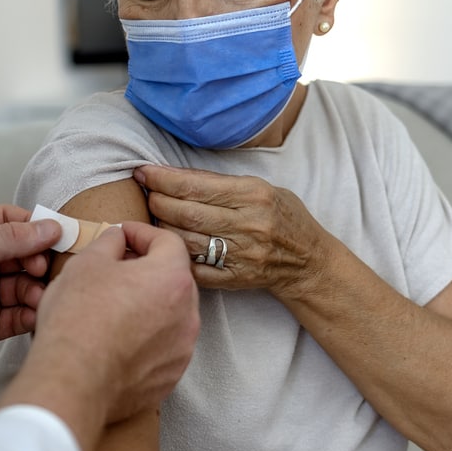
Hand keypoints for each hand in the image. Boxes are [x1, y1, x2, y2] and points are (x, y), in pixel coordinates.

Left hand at [0, 204, 61, 381]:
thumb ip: (8, 239)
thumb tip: (48, 227)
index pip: (12, 221)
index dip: (36, 227)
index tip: (58, 236)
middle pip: (25, 254)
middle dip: (40, 261)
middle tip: (43, 271)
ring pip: (26, 286)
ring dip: (37, 290)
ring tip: (37, 297)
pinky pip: (20, 314)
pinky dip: (31, 314)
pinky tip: (34, 315)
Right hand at [32, 222, 199, 424]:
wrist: (73, 383)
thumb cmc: (78, 321)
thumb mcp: (86, 263)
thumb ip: (109, 243)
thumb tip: (117, 240)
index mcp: (172, 278)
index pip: (168, 242)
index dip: (142, 233)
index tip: (123, 235)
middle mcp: (187, 314)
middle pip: (173, 279)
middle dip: (146, 269)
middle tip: (115, 269)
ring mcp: (182, 349)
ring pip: (170, 315)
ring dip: (147, 305)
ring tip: (113, 307)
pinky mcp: (170, 376)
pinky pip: (162, 347)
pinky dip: (145, 338)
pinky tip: (117, 339)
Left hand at [134, 164, 336, 298]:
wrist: (308, 262)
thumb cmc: (283, 217)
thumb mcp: (261, 188)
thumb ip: (221, 183)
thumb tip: (176, 174)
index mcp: (253, 195)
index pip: (195, 185)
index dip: (162, 178)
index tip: (142, 172)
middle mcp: (247, 224)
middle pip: (185, 213)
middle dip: (157, 201)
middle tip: (146, 194)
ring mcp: (241, 254)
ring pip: (185, 240)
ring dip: (161, 227)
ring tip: (153, 217)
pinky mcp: (234, 278)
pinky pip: (194, 268)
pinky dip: (175, 255)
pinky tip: (166, 245)